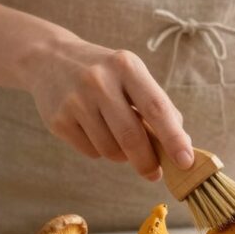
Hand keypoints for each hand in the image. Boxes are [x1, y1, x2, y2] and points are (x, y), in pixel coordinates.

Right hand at [22, 37, 193, 179]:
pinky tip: (94, 130)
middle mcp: (99, 81)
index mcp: (126, 66)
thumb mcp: (131, 76)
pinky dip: (100, 150)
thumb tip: (182, 144)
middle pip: (131, 136)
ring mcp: (75, 101)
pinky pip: (91, 152)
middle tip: (154, 173)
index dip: (173, 138)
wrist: (49, 59)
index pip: (156, 107)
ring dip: (121, 155)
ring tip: (116, 136)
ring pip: (111, 150)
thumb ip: (156, 106)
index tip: (185, 162)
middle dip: (147, 162)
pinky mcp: (58, 120)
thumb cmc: (103, 73)